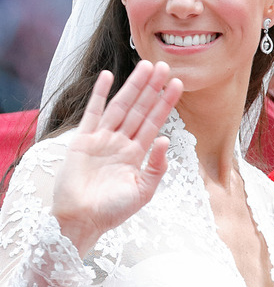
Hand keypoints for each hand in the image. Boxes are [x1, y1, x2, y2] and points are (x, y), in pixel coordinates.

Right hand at [51, 60, 182, 254]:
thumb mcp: (143, 191)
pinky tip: (108, 76)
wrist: (81, 221)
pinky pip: (93, 112)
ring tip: (146, 66)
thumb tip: (165, 140)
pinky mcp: (83, 140)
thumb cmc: (113, 211)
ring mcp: (102, 139)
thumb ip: (157, 167)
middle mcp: (121, 142)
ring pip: (121, 106)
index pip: (155, 122)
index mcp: (137, 153)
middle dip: (153, 88)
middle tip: (165, 66)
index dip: (166, 103)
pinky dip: (100, 94)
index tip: (178, 84)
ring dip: (133, 86)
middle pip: (140, 108)